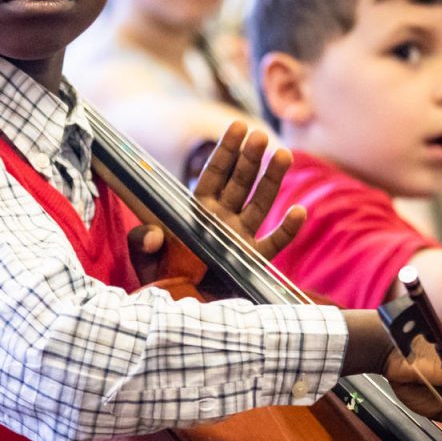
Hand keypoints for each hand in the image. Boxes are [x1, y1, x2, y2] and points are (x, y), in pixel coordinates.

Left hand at [128, 122, 306, 283]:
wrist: (180, 314)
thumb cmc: (162, 282)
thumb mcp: (146, 261)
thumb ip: (142, 244)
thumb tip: (151, 233)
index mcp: (197, 213)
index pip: (213, 175)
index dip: (226, 151)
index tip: (239, 127)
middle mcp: (222, 221)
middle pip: (240, 184)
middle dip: (250, 159)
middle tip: (261, 136)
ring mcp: (240, 239)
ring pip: (260, 205)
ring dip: (272, 181)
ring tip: (283, 155)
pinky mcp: (252, 262)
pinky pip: (274, 244)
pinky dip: (288, 230)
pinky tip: (299, 211)